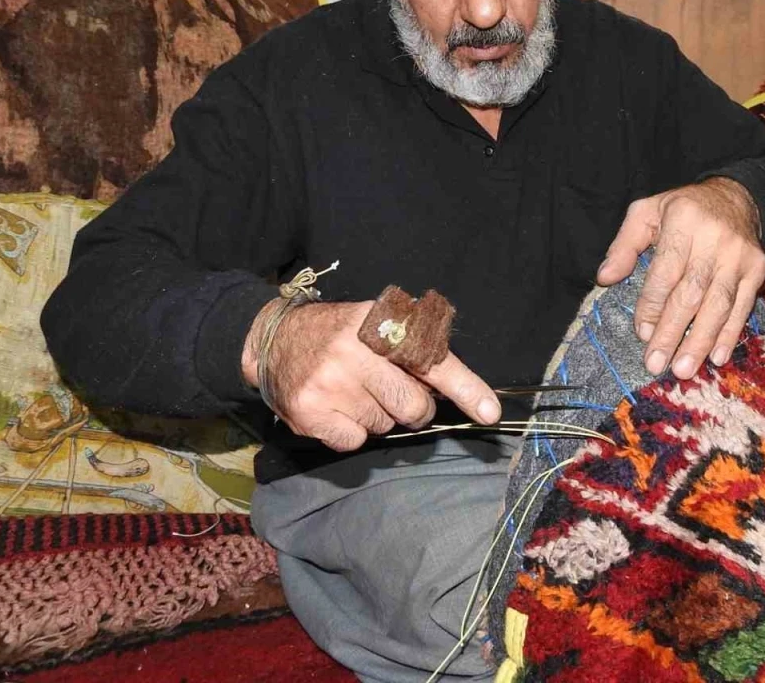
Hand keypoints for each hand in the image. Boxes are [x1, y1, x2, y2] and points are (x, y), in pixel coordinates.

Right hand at [241, 300, 500, 450]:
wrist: (275, 338)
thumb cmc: (341, 334)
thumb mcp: (377, 324)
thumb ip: (414, 350)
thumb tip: (453, 392)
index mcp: (379, 323)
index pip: (432, 360)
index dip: (465, 388)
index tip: (490, 412)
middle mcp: (354, 350)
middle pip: (414, 406)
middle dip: (411, 407)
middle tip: (389, 391)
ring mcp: (329, 382)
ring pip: (384, 426)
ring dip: (377, 415)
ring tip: (353, 391)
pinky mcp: (309, 412)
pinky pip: (355, 441)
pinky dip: (351, 431)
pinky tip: (336, 408)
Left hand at [596, 178, 764, 379]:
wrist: (736, 197)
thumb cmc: (682, 209)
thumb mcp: (647, 212)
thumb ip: (624, 245)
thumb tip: (605, 278)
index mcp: (683, 220)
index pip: (665, 272)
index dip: (653, 305)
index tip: (642, 334)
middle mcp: (714, 238)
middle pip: (692, 293)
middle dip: (673, 332)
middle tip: (656, 363)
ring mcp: (739, 256)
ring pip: (719, 304)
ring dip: (700, 341)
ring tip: (683, 369)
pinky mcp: (757, 269)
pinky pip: (743, 306)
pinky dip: (729, 334)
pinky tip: (717, 357)